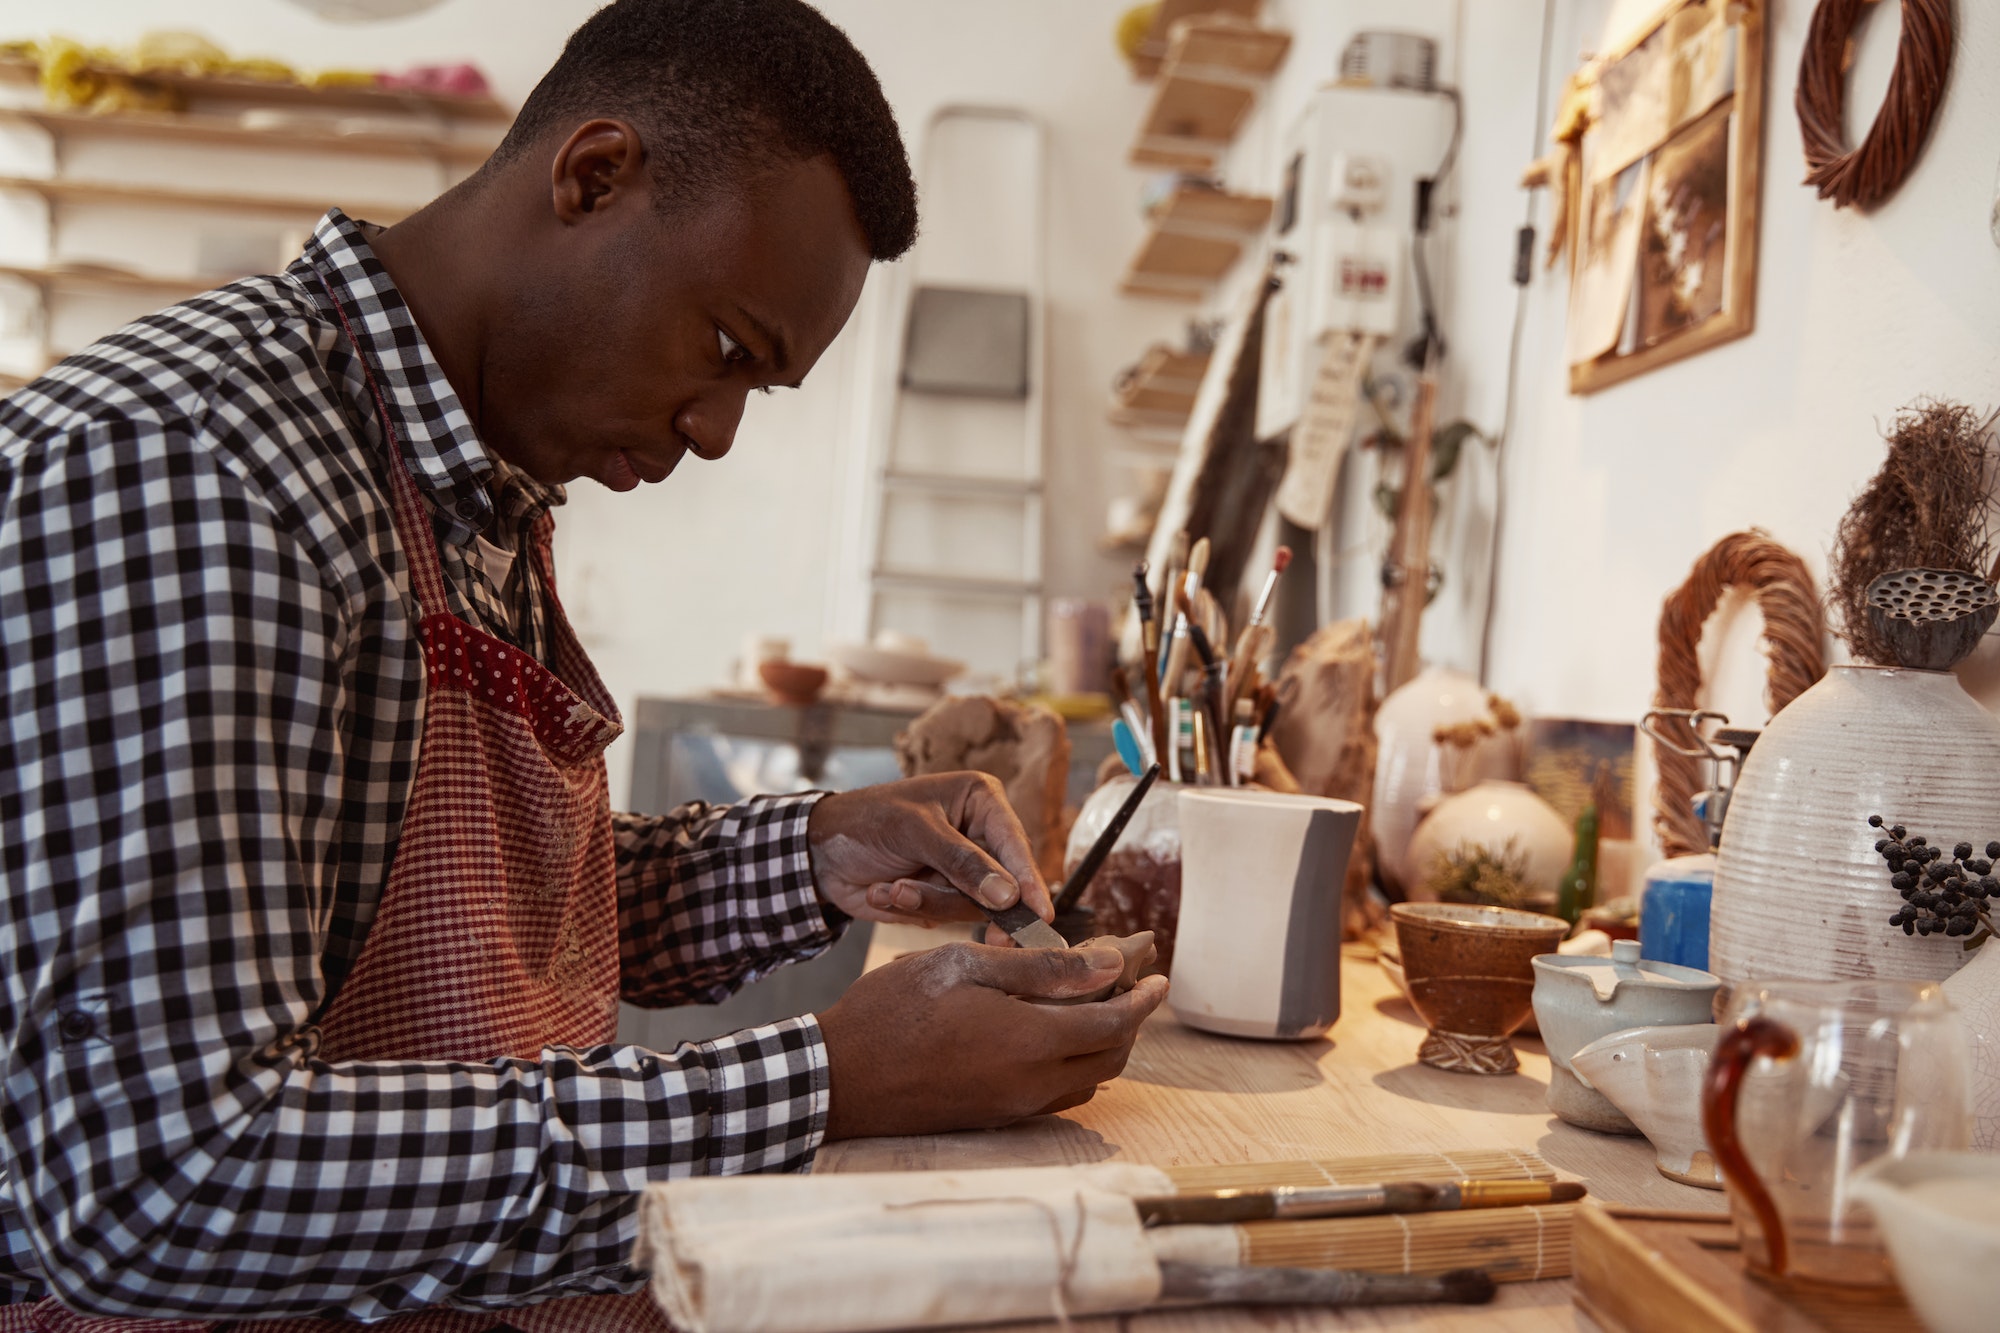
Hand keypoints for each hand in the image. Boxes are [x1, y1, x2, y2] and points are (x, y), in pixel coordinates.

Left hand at [807, 773, 1052, 927]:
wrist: (819, 852)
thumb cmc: (867, 821)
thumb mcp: (916, 832)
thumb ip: (962, 863)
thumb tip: (1008, 896)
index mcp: (981, 801)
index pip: (1015, 844)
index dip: (1028, 880)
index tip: (1040, 915)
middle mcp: (979, 835)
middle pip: (1002, 883)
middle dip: (973, 901)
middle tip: (996, 939)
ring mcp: (961, 870)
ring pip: (972, 905)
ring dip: (929, 902)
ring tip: (894, 889)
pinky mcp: (942, 897)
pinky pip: (945, 916)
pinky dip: (913, 907)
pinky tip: (885, 891)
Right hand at [815, 941, 1169, 1137]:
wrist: (841, 1079)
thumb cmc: (893, 1011)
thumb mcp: (964, 967)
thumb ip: (1041, 968)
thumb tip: (1107, 965)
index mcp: (1030, 1041)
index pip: (1114, 1021)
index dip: (1144, 996)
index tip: (1158, 971)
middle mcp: (1033, 1083)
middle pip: (1111, 1055)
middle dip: (1131, 1017)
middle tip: (1133, 982)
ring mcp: (1014, 1105)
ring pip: (1087, 1077)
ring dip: (1104, 1042)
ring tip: (1098, 1001)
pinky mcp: (995, 1116)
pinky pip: (1057, 1094)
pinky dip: (1074, 1063)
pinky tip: (1055, 1034)